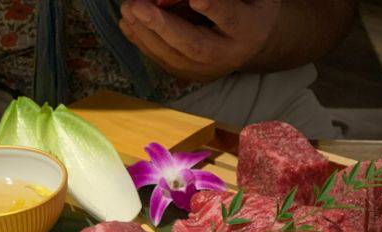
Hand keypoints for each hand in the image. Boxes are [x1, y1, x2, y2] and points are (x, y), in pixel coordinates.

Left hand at [119, 0, 281, 81]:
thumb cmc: (248, 6)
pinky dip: (143, 42)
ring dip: (146, 34)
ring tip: (127, 10)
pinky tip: (128, 24)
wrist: (255, 39)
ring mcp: (209, 70)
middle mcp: (229, 55)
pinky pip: (164, 61)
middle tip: (137, 6)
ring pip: (175, 58)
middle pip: (195, 46)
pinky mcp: (192, 74)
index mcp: (249, 29)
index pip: (231, 18)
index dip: (214, 8)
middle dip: (163, 26)